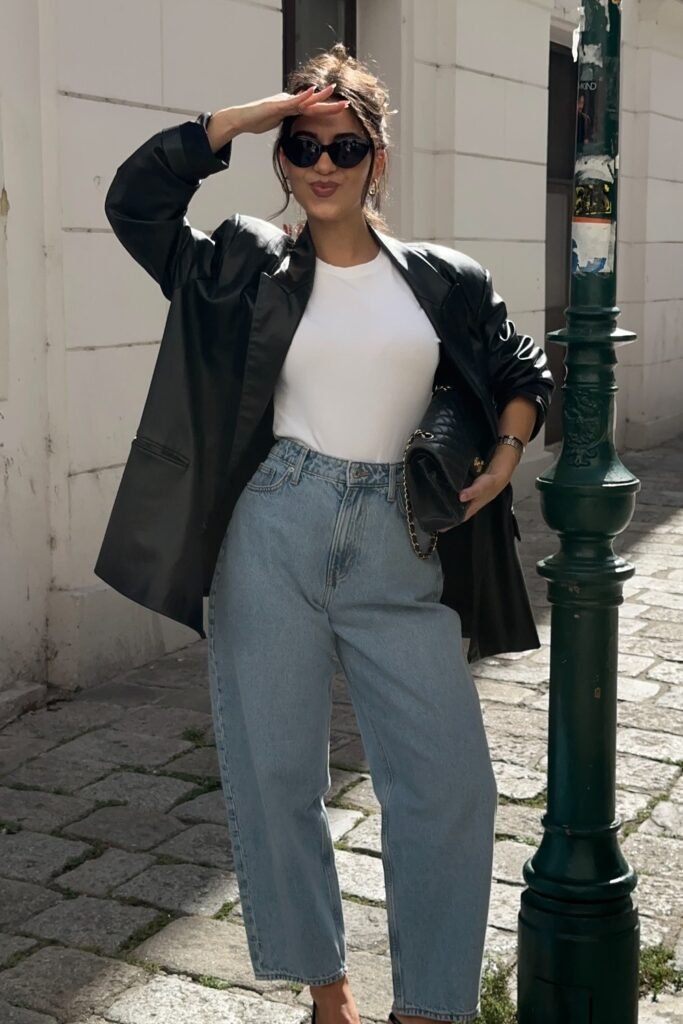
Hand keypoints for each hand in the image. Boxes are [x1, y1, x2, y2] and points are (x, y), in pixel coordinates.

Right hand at [228, 84, 348, 136]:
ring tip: (333, 91)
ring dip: (320, 96)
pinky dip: (303, 96)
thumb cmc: (256, 121)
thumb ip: (287, 122)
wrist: (241, 119)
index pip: (313, 109)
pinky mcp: (277, 104)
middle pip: (314, 103)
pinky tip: (312, 91)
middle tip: (347, 103)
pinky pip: (293, 100)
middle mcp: (290, 101)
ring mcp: (284, 101)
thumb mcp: (277, 123)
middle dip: (331, 103)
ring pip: (306, 99)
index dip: (328, 110)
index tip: (342, 110)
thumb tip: (295, 128)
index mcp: (291, 107)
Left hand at [436, 469, 510, 531]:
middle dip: (441, 517)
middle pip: (452, 515)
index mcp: (470, 509)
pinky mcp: (463, 496)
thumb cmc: (489, 485)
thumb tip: (461, 497)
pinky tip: (438, 496)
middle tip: (428, 516)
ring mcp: (465, 502)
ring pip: (452, 508)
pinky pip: (453, 500)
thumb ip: (471, 492)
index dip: (447, 524)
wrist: (496, 478)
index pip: (456, 520)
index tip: (435, 526)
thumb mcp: (481, 487)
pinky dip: (446, 500)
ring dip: (443, 509)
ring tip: (430, 508)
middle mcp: (466, 508)